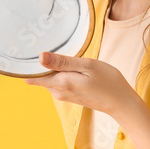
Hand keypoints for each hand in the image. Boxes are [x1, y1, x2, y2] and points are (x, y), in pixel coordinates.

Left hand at [23, 52, 138, 120]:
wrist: (121, 103)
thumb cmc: (108, 82)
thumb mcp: (87, 66)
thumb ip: (63, 62)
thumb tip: (40, 57)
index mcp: (60, 83)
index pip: (32, 76)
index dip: (28, 64)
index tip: (29, 50)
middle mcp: (58, 92)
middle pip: (40, 75)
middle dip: (41, 63)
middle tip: (50, 45)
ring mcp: (63, 95)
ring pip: (49, 78)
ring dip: (53, 67)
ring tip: (62, 53)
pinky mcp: (70, 96)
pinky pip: (57, 82)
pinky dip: (61, 72)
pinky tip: (71, 65)